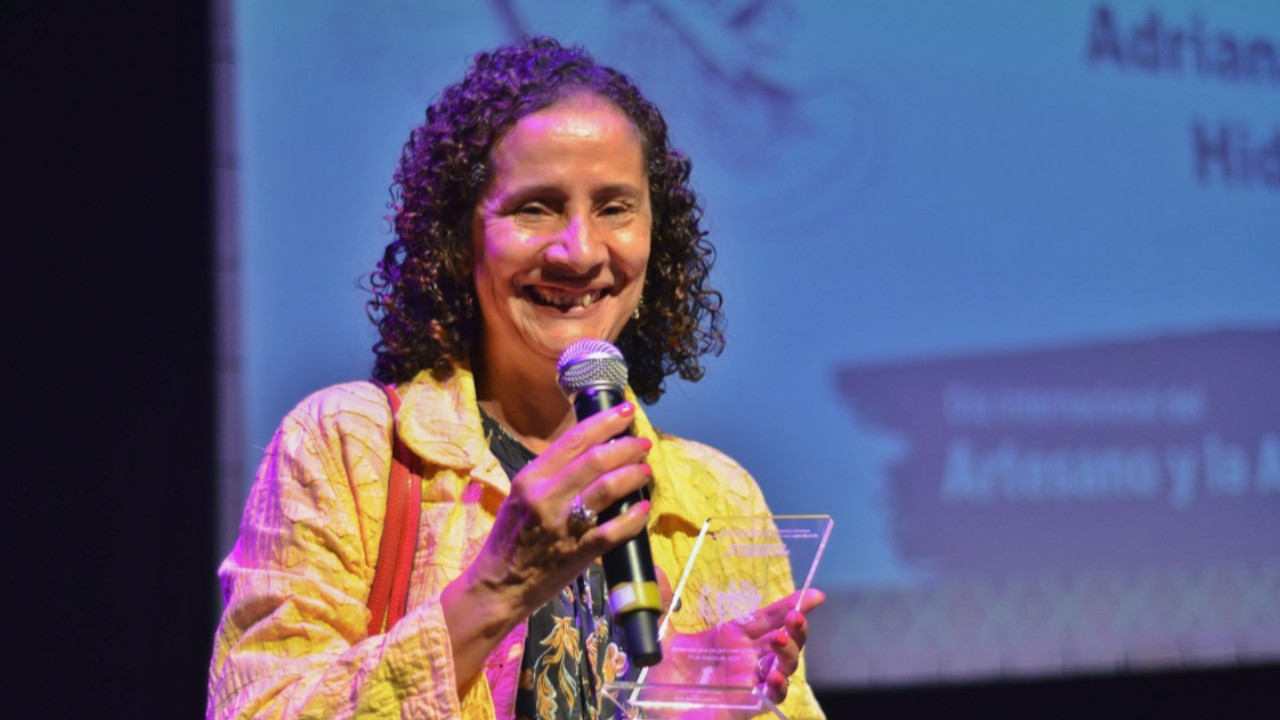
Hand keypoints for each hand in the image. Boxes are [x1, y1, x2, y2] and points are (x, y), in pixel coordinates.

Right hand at [461, 401, 652, 619]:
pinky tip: (644, 510)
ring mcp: (562, 525)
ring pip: (607, 489)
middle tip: (643, 444)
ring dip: (632, 475)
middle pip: (595, 460)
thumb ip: (552, 476)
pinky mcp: (576, 553)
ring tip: (646, 470)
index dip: (605, 422)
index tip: (626, 412)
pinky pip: (612, 531)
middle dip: (625, 447)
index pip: (574, 440)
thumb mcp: (522, 496)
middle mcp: (545, 496)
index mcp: (531, 478)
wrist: (497, 586)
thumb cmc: (511, 539)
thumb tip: (591, 452)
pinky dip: (633, 519)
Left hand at [646, 587, 823, 705]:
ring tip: (780, 639)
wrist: (660, 714)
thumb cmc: (663, 679)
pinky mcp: (747, 704)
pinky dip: (779, 686)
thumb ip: (661, 605)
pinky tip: (774, 676)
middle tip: (795, 616)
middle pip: (784, 639)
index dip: (790, 605)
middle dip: (796, 627)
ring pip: (785, 665)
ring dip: (789, 652)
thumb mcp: (660, 637)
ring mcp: (749, 682)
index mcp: (732, 638)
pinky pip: (773, 696)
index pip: (767, 617)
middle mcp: (746, 658)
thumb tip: (656, 572)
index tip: (813, 595)